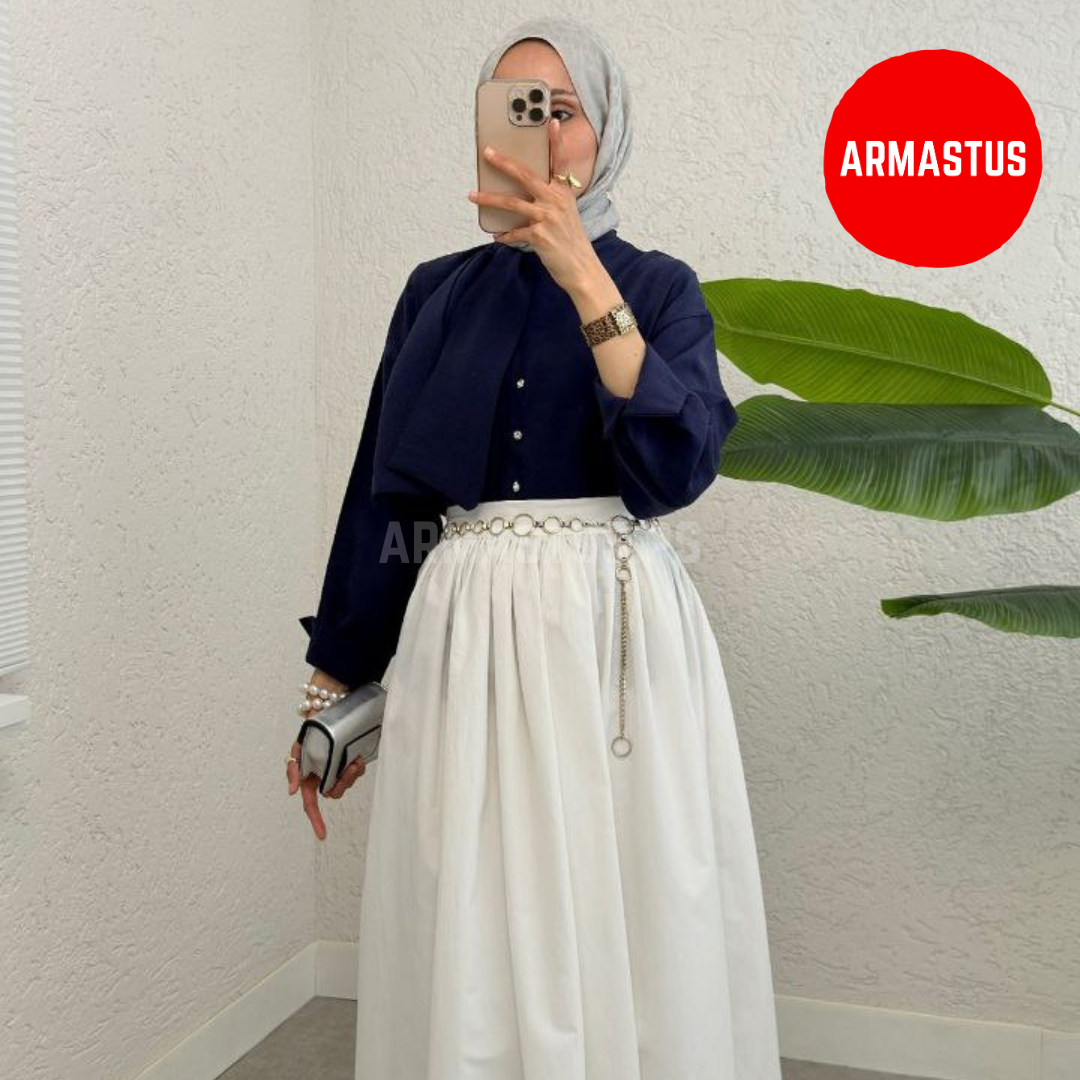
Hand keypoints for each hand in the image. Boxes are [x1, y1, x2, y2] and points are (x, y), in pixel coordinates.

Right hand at [287, 671, 367, 840]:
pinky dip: (357, 767)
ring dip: (352, 774)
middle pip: (334, 793)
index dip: (315, 820)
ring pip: (346, 783)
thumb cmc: (312, 726)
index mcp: (309, 774)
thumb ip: (294, 769)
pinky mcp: (351, 758)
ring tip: (355, 759)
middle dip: (343, 784)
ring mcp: (338, 766)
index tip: (322, 835)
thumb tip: (294, 792)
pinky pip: (356, 772)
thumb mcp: (299, 747)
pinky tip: (358, 756)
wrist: (330, 705)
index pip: (311, 803)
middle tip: (350, 768)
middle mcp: (323, 773)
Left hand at [467, 118, 601, 294]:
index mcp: (564, 193)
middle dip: (503, 162)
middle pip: (525, 175)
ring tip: (472, 196)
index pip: (559, 162)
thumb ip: (551, 201)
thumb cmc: (572, 243)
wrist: (582, 269)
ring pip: (511, 203)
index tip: (550, 122)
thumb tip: (524, 196)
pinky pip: (513, 232)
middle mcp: (556, 201)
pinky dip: (504, 235)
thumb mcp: (567, 215)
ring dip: (488, 199)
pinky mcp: (538, 235)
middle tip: (487, 153)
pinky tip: (498, 236)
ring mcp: (547, 217)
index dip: (555, 142)